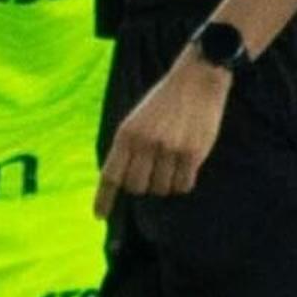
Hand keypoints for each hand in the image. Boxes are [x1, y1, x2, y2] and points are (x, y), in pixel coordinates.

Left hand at [95, 55, 228, 216]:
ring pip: (161, 189)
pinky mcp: (193, 154)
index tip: (100, 216)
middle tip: (152, 170)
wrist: (197, 79)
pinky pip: (183, 185)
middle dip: (142, 185)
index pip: (110, 175)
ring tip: (172, 161)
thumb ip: (128, 147)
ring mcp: (169, 150)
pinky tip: (185, 165)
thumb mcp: (136, 119)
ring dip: (165, 182)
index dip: (103, 198)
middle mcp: (145, 143)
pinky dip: (182, 182)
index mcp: (126, 134)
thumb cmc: (164, 101)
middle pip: (137, 188)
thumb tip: (123, 182)